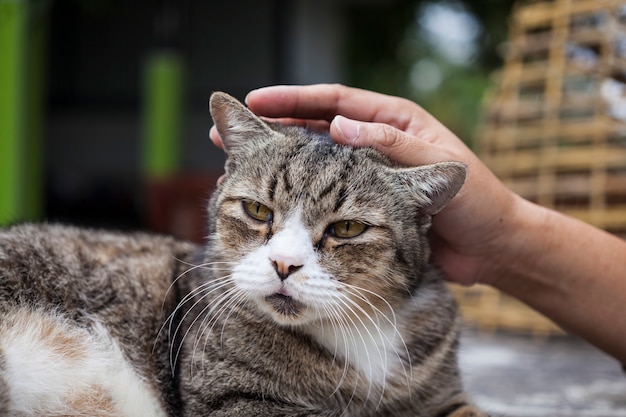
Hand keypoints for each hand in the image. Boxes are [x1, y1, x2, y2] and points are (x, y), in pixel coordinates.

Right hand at [210, 84, 523, 285]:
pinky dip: (296, 193)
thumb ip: (390, 145)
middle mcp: (375, 144)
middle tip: (230, 132)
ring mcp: (367, 175)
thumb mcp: (440, 167)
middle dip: (272, 129)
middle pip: (313, 129)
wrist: (493, 247)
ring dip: (276, 160)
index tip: (256, 102)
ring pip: (312, 161)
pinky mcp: (365, 206)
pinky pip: (324, 193)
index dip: (294, 100)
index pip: (335, 102)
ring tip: (237, 162)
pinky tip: (272, 197)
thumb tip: (337, 127)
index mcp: (395, 122)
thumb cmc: (478, 203)